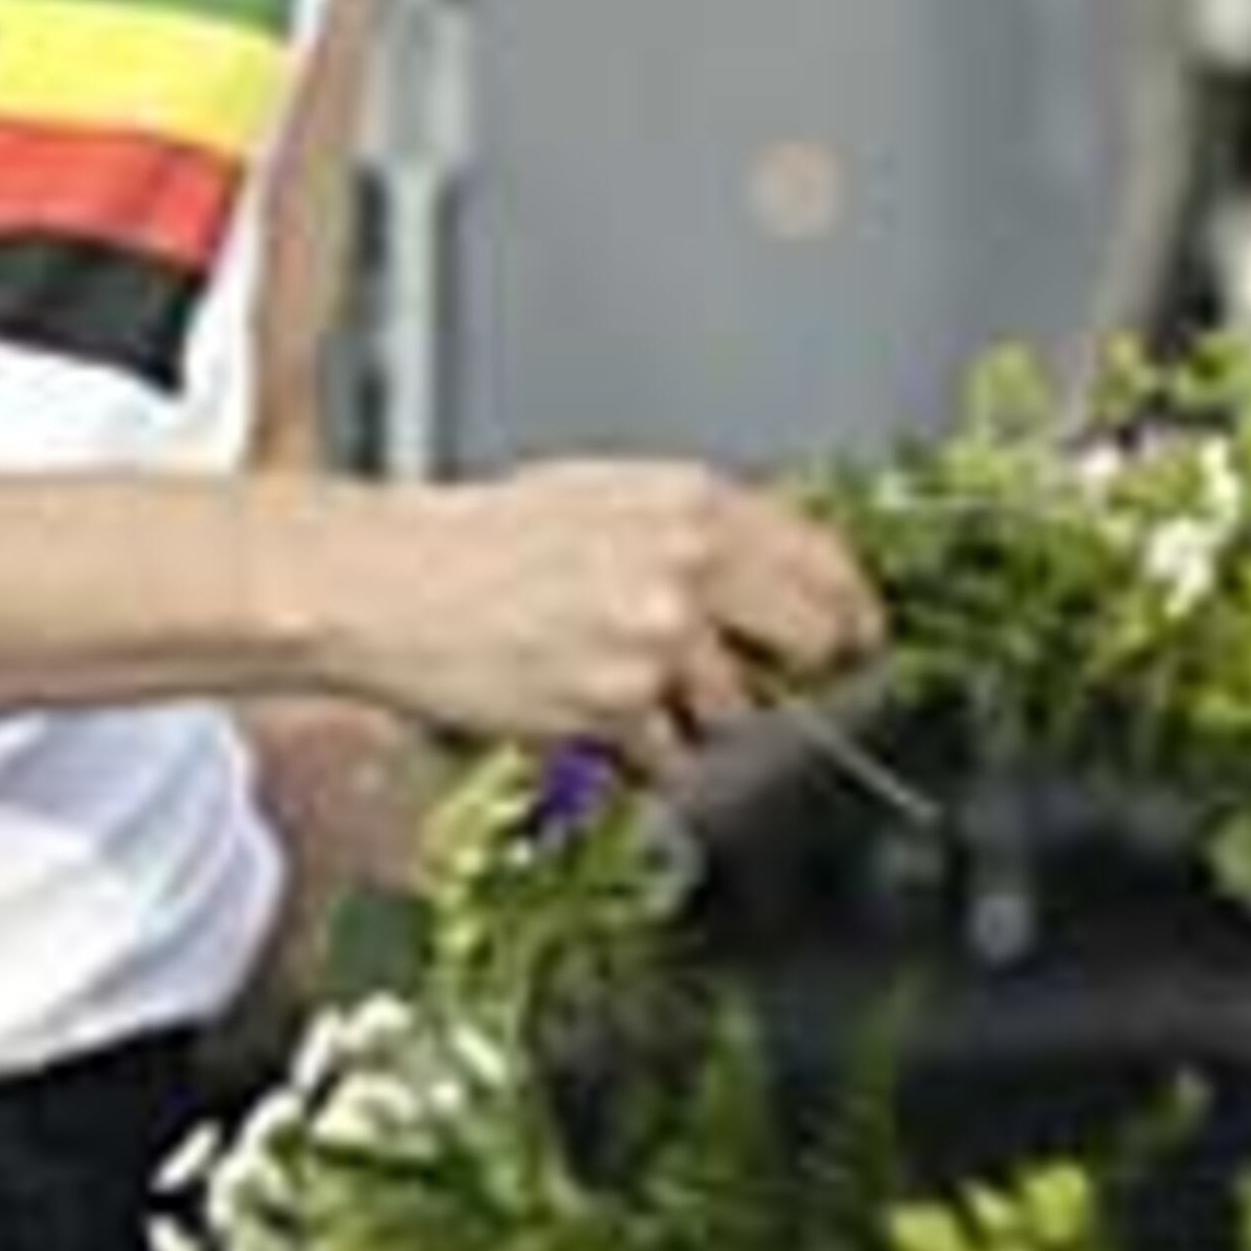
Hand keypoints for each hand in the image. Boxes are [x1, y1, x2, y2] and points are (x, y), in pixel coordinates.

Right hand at [319, 454, 879, 777]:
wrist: (394, 581)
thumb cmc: (482, 538)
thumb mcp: (603, 495)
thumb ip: (695, 528)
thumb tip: (776, 570)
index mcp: (690, 500)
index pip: (822, 558)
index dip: (850, 607)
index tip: (857, 633)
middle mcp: (686, 564)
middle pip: (814, 639)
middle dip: (804, 669)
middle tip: (779, 680)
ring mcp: (656, 639)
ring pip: (739, 710)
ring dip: (701, 715)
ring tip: (631, 684)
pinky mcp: (616, 706)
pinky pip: (671, 754)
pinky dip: (643, 751)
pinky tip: (595, 713)